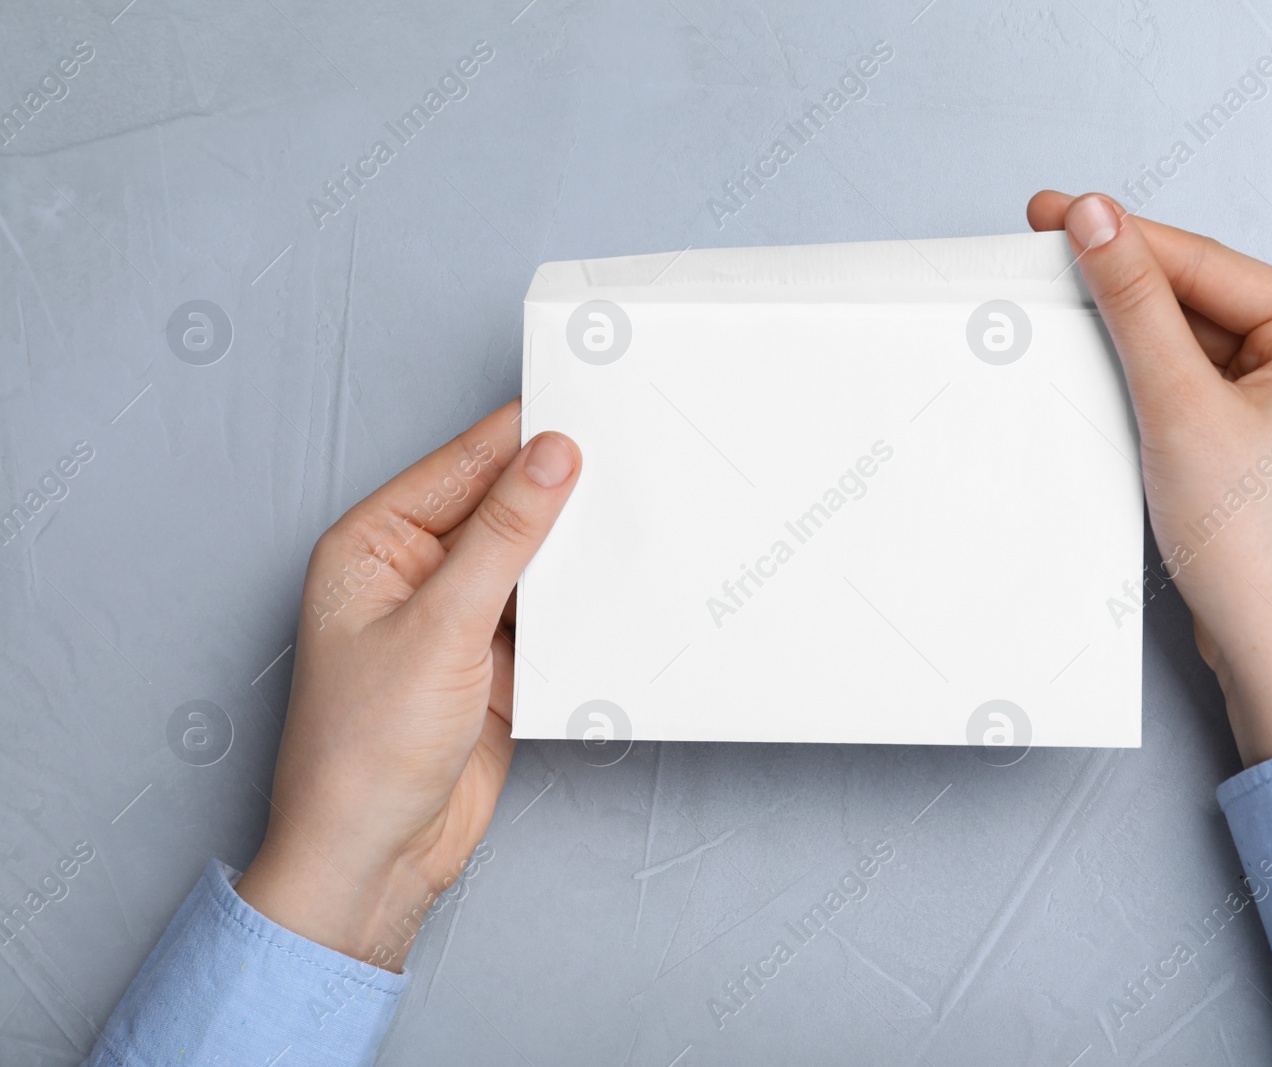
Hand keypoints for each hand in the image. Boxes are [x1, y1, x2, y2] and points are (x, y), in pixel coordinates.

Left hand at [234, 401, 580, 969]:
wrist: (375, 860)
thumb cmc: (364, 751)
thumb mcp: (442, 626)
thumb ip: (505, 537)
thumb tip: (551, 457)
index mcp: (374, 543)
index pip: (463, 465)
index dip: (526, 435)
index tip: (592, 407)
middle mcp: (413, 573)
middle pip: (501, 507)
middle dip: (560, 490)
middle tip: (631, 459)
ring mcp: (454, 619)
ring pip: (531, 561)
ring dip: (575, 551)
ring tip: (637, 520)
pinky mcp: (491, 663)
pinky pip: (546, 614)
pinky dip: (580, 606)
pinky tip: (619, 590)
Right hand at [1028, 191, 1271, 766]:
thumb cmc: (1261, 548)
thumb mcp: (1181, 408)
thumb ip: (1137, 305)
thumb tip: (1097, 220)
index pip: (1205, 263)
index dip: (1123, 236)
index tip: (1052, 210)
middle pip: (1195, 296)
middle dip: (1119, 278)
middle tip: (1039, 246)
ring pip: (1184, 341)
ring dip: (1123, 330)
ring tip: (1053, 303)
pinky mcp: (1248, 442)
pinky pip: (1185, 386)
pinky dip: (1137, 377)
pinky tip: (1091, 367)